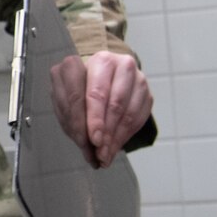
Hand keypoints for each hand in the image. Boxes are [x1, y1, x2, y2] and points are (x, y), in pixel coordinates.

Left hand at [84, 50, 152, 167]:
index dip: (93, 119)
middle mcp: (120, 63)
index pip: (95, 92)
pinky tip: (115, 146)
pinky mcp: (145, 91)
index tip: (92, 140)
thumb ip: (75, 117)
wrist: (104, 77)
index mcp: (97, 61)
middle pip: (114, 103)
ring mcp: (136, 77)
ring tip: (105, 155)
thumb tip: (87, 145)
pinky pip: (138, 118)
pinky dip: (125, 136)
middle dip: (106, 132)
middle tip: (99, 151)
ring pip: (128, 112)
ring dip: (116, 138)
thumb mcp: (71, 98)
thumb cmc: (83, 87)